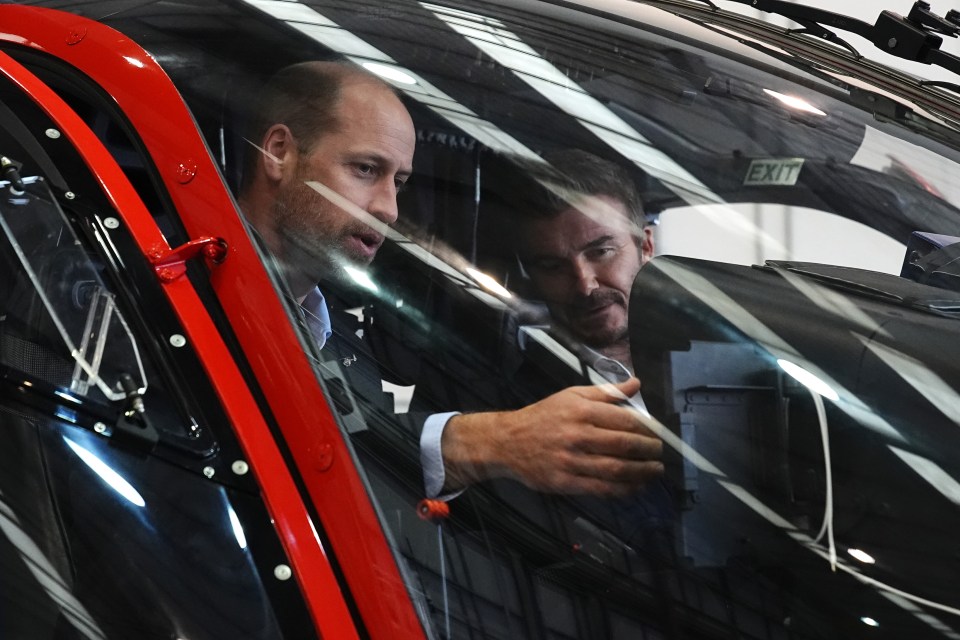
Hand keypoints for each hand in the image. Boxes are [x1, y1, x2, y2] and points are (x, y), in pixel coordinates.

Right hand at [441, 378, 662, 495]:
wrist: (508, 441)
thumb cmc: (544, 416)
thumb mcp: (572, 395)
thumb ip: (606, 392)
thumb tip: (636, 384)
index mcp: (581, 411)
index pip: (624, 420)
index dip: (647, 429)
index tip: (658, 433)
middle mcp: (577, 435)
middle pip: (624, 445)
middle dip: (649, 451)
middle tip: (660, 453)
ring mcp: (571, 461)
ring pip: (616, 469)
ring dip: (642, 472)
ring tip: (655, 471)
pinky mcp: (565, 483)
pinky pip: (601, 489)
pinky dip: (623, 490)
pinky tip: (636, 487)